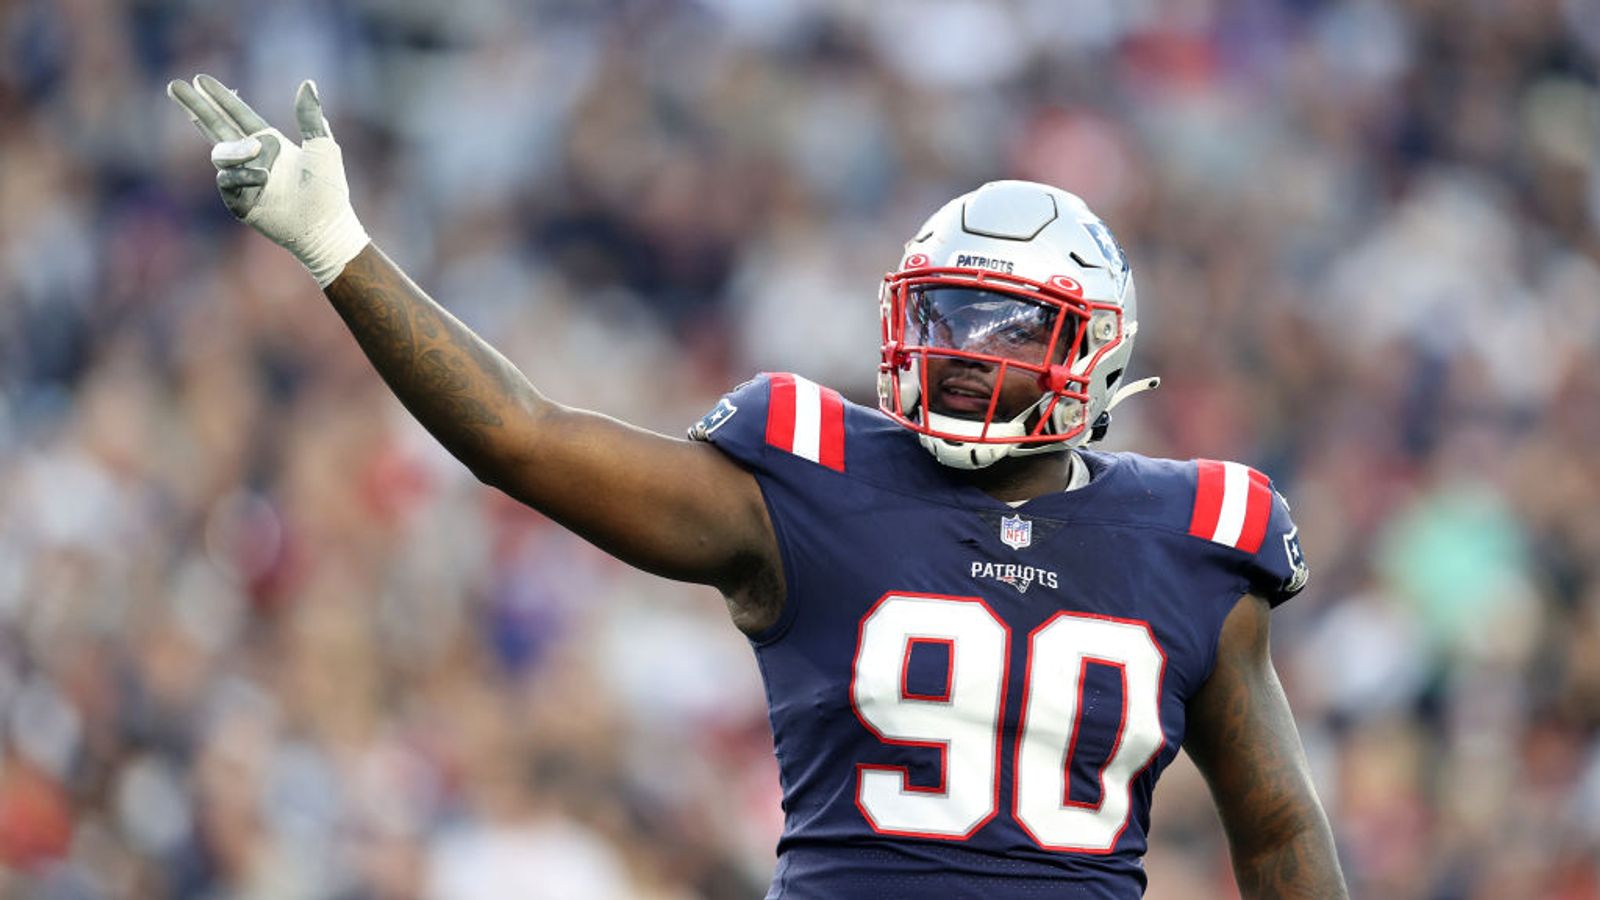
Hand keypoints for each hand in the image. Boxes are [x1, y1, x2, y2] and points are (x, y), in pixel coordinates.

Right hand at [167, 74, 369, 287]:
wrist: (325, 224)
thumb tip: (308, 82)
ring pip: (220, 154)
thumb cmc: (328, 187)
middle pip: (215, 127)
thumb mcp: (322, 145)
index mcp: (270, 141)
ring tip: (259, 149)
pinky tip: (264, 178)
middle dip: (195, 106)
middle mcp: (252, 158)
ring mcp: (243, 179)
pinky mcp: (238, 201)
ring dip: (237, 150)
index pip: (237, 115)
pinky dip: (244, 175)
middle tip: (174, 84)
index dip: (220, 97)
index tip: (199, 78)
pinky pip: (227, 180)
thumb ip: (310, 116)